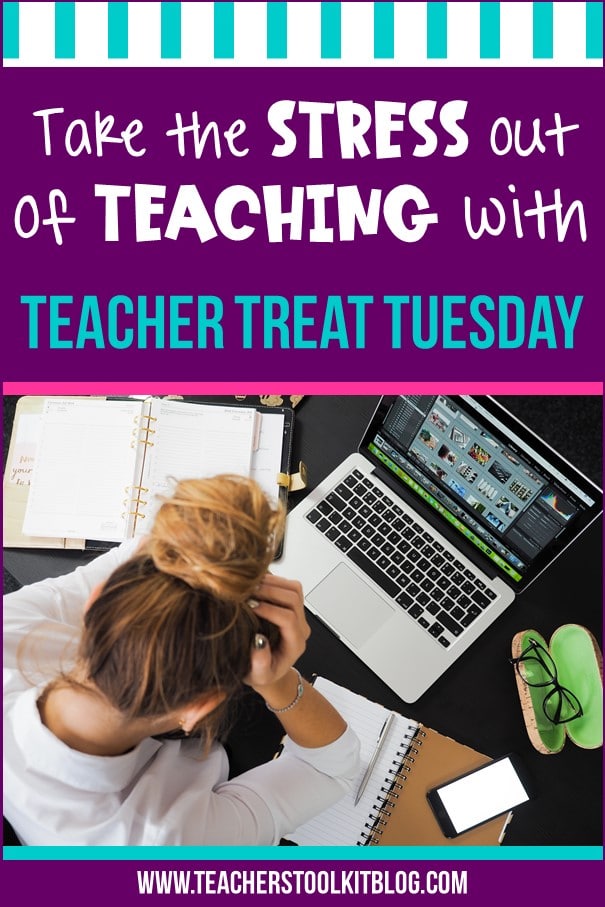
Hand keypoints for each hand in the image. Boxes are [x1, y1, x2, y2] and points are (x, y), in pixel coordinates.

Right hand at [244, 575, 309, 690]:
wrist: (270, 669)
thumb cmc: (263, 673)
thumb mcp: (258, 676)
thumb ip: (260, 663)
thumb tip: (258, 641)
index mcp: (295, 643)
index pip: (288, 619)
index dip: (270, 610)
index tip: (250, 607)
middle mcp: (300, 627)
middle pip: (294, 598)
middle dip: (270, 591)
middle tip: (248, 591)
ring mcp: (298, 614)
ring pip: (294, 588)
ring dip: (272, 583)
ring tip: (250, 585)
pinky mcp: (291, 606)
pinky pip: (288, 586)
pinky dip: (272, 580)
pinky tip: (255, 584)